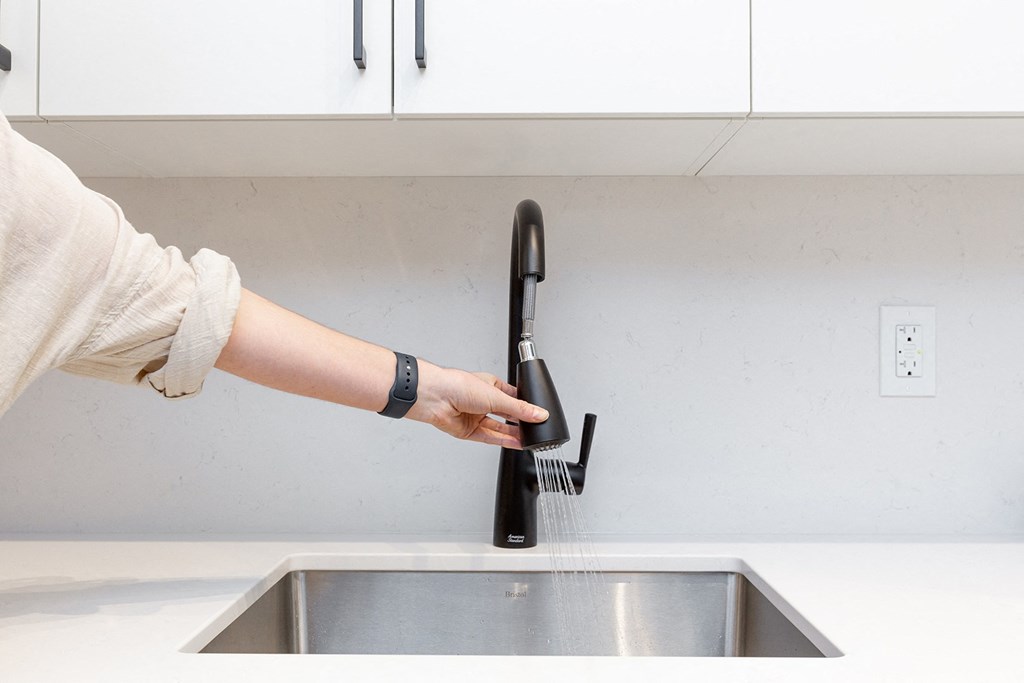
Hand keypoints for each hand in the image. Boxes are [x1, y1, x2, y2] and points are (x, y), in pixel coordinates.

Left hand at [407, 362, 548, 448]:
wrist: (435, 397)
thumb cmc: (458, 385)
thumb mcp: (496, 395)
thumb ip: (519, 409)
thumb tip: (539, 414)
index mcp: (490, 385)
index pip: (513, 397)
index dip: (526, 405)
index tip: (540, 413)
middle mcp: (482, 401)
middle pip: (507, 414)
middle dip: (521, 421)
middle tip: (537, 427)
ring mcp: (475, 417)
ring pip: (499, 428)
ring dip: (514, 433)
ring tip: (531, 438)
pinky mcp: (469, 431)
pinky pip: (490, 438)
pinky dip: (504, 441)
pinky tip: (517, 443)